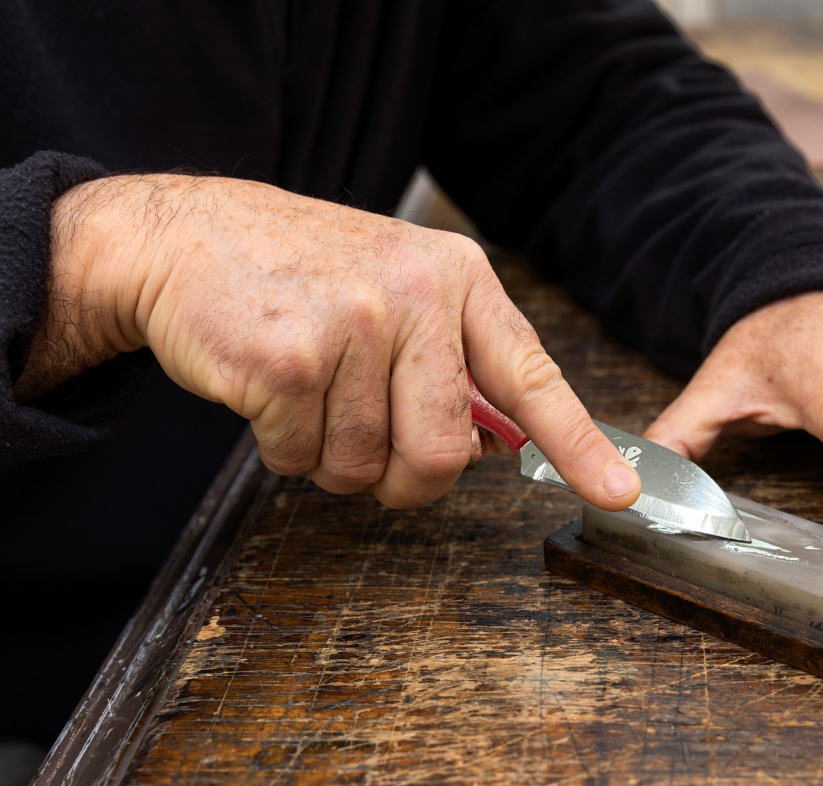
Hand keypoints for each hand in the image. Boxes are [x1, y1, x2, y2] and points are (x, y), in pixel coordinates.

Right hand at [17, 175, 640, 510]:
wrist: (184, 238)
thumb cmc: (301, 275)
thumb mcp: (399, 288)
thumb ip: (454, 361)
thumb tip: (495, 446)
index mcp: (458, 280)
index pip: (533, 376)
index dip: (579, 445)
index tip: (619, 493)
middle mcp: (416, 296)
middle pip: (443, 456)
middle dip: (403, 480)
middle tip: (370, 450)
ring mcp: (353, 324)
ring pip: (366, 467)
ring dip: (332, 460)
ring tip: (310, 399)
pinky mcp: (287, 359)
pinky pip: (301, 460)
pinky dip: (282, 450)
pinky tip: (269, 394)